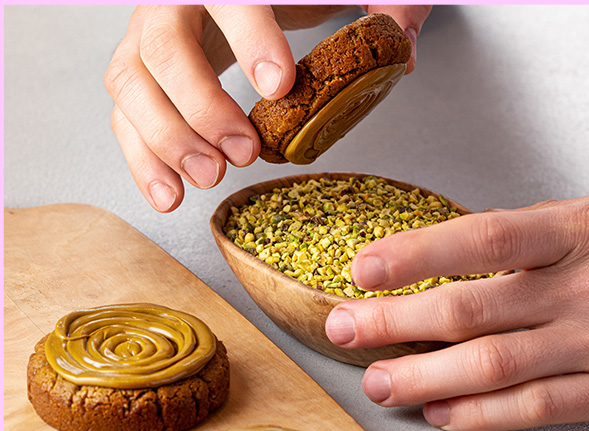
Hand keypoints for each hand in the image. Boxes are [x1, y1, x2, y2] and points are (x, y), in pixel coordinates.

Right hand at [105, 5, 430, 211]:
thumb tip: (404, 52)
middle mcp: (175, 1)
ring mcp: (148, 39)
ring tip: (208, 179)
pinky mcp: (141, 77)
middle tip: (243, 153)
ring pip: (131, 85)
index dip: (251, 38)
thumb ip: (382, 2)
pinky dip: (144, 160)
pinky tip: (170, 195)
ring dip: (167, 141)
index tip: (279, 87)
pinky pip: (125, 117)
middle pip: (163, 46)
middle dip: (201, 106)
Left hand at [325, 197, 588, 430]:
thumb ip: (525, 240)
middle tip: (345, 329)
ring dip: (425, 377)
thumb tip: (433, 259)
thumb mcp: (586, 221)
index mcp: (577, 232)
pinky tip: (441, 413)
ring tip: (377, 383)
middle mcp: (584, 288)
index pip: (485, 240)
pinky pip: (539, 407)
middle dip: (397, 323)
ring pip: (495, 366)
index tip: (363, 269)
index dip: (419, 254)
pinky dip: (484, 414)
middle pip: (471, 310)